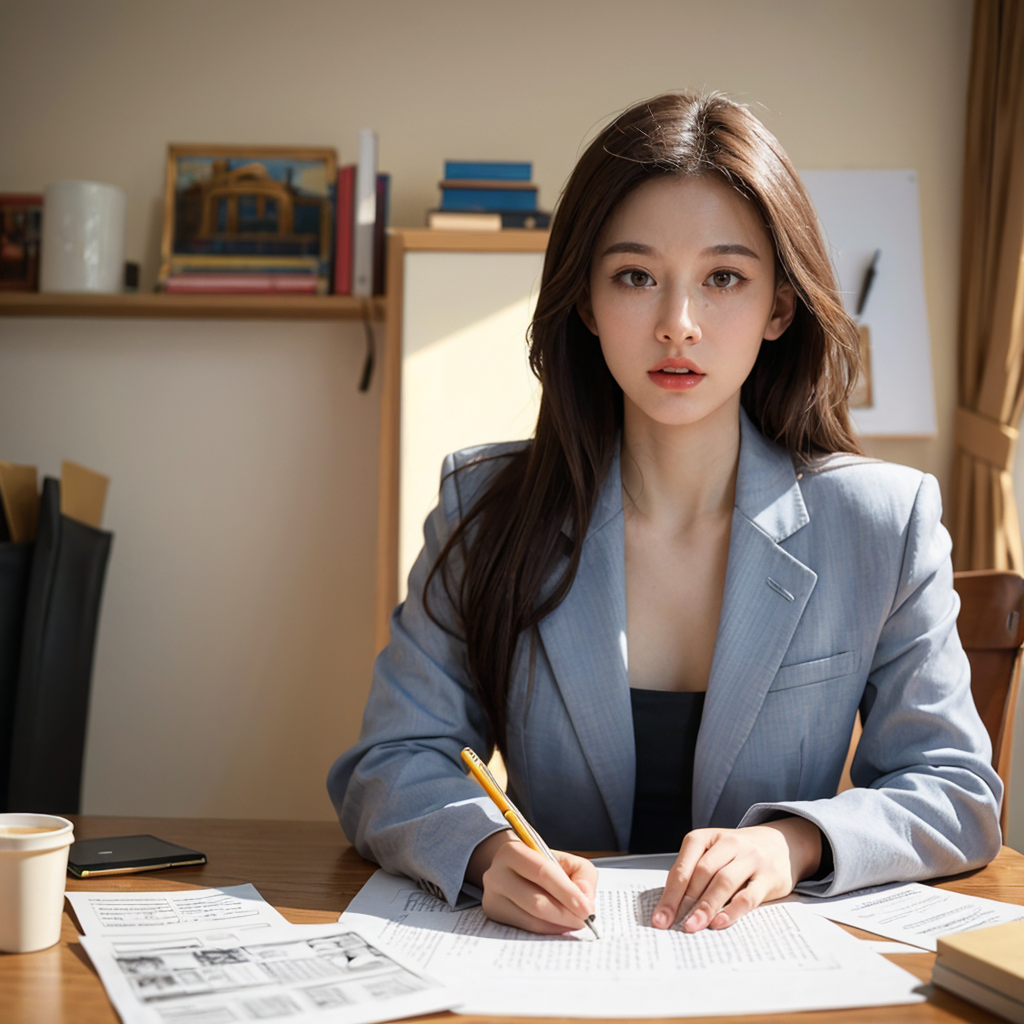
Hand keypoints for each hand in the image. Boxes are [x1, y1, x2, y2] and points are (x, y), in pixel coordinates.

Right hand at [467, 830, 597, 933]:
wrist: (512, 870)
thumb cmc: (543, 865)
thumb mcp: (565, 860)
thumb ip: (582, 874)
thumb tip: (585, 899)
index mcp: (512, 851)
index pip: (542, 872)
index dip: (567, 892)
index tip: (587, 909)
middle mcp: (496, 874)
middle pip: (535, 901)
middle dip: (565, 914)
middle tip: (585, 920)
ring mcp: (492, 897)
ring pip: (531, 920)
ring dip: (558, 925)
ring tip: (575, 923)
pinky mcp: (494, 916)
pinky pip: (526, 929)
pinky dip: (548, 930)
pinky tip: (559, 926)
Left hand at [651, 817, 821, 931]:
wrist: (781, 843)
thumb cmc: (737, 854)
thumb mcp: (713, 853)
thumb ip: (694, 874)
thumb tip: (672, 909)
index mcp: (707, 837)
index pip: (684, 866)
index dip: (670, 893)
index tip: (659, 918)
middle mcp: (728, 843)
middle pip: (702, 873)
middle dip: (684, 901)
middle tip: (673, 925)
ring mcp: (750, 858)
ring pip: (724, 881)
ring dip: (706, 906)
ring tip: (692, 926)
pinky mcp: (769, 877)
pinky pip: (749, 895)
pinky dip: (733, 910)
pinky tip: (720, 922)